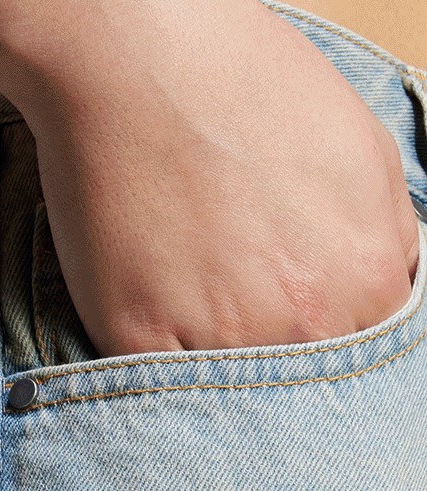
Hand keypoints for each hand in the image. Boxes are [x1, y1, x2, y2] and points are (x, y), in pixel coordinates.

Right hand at [8, 0, 419, 356]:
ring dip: (218, 368)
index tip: (296, 333)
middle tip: (242, 318)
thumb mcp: (364, 152)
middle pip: (298, 388)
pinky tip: (159, 308)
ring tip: (198, 305)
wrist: (138, 58)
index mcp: (366, 286)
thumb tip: (387, 293)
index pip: (363, 364)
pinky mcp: (139, 340)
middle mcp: (302, 327)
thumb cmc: (247, 89)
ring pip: (227, 397)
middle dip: (277, 360)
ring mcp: (218, 341)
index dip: (327, 348)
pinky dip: (159, 362)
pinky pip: (158, 384)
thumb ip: (388, 242)